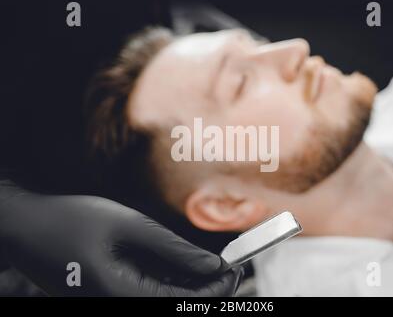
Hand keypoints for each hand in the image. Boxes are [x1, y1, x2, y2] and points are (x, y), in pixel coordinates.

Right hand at [0, 180, 242, 295]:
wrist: (24, 225)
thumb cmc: (70, 220)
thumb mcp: (129, 227)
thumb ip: (173, 249)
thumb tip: (211, 264)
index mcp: (122, 294)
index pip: (182, 303)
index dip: (215, 290)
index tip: (236, 269)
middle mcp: (117, 302)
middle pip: (174, 303)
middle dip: (206, 287)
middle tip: (229, 265)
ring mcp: (111, 298)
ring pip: (161, 296)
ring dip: (188, 282)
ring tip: (210, 262)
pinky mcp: (107, 290)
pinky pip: (145, 289)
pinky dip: (168, 277)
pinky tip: (181, 262)